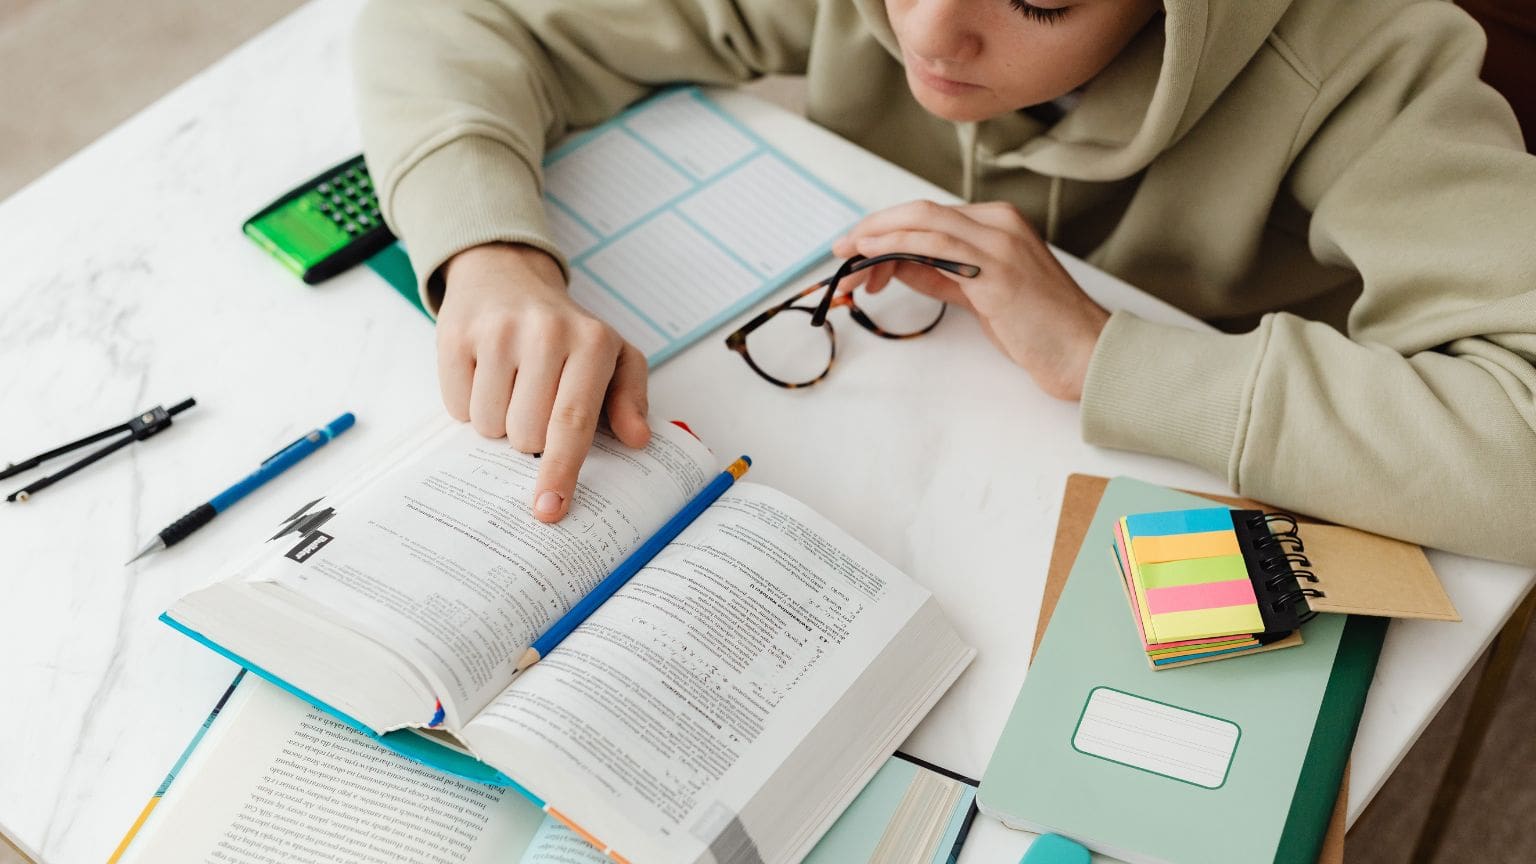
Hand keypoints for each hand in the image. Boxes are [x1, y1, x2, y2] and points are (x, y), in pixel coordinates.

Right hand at [436, 243, 649, 521]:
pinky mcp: (456, 335)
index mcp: (592, 342)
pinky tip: (484, 375)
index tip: (549, 508)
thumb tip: (638, 439)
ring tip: (511, 385)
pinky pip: (456, 407)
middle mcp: (545, 332)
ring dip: (498, 422)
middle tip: (536, 403)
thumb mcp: (613, 355)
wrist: (507, 275)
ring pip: (489, 426)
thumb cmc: (566, 331)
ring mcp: (497, 332)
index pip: (573, 422)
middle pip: (526, 435)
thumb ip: (631, 398)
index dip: (561, 470)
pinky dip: (469, 404)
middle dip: (529, 437)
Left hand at [832, 201, 1108, 399]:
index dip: (886, 228)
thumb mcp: (981, 295)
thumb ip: (942, 275)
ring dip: (876, 239)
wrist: (1086, 352)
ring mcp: (1000, 243)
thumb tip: (897, 265)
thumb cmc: (1039, 329)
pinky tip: (873, 257)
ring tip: (848, 262)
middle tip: (840, 251)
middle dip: (872, 228)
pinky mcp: (997, 271)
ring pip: (923, 222)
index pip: (929, 216)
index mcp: (999, 223)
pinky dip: (897, 246)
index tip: (857, 249)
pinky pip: (936, 246)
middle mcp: (999, 223)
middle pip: (920, 212)